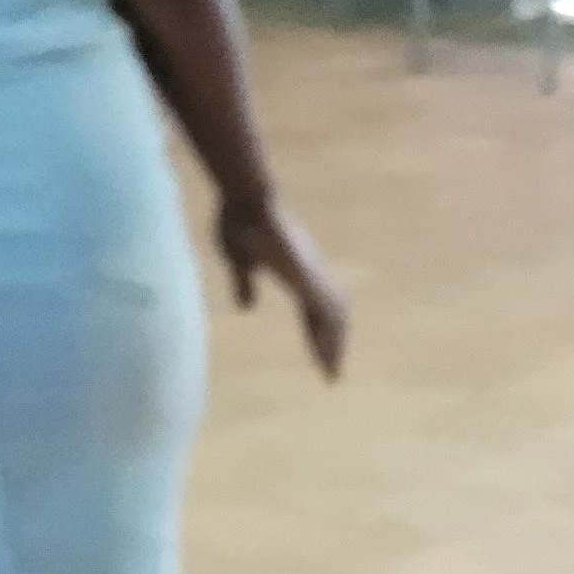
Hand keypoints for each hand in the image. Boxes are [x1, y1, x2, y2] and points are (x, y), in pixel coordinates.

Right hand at [216, 192, 347, 376]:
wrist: (247, 198)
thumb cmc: (238, 220)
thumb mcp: (239, 261)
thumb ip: (244, 283)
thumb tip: (247, 306)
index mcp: (295, 270)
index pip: (311, 308)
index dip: (313, 332)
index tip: (317, 354)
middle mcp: (311, 273)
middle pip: (328, 317)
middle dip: (329, 345)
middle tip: (330, 373)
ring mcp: (313, 275)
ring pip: (334, 319)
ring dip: (333, 347)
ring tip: (330, 374)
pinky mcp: (309, 279)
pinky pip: (327, 316)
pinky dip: (330, 339)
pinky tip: (328, 358)